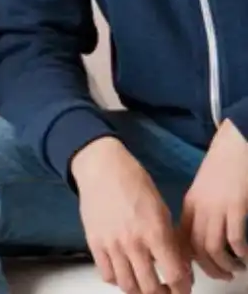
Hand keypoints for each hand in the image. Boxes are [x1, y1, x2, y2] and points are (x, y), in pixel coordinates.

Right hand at [71, 137, 192, 293]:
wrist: (102, 167)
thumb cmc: (134, 183)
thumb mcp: (162, 211)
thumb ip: (170, 241)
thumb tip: (177, 266)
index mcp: (156, 232)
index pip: (174, 276)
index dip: (182, 288)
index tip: (183, 288)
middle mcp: (133, 242)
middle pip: (150, 288)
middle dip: (162, 293)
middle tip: (165, 290)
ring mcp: (111, 244)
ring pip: (127, 285)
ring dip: (139, 290)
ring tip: (145, 284)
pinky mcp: (94, 242)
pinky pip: (106, 274)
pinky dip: (117, 280)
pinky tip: (124, 272)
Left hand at [181, 120, 247, 281]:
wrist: (235, 146)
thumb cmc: (222, 169)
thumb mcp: (203, 192)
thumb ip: (199, 212)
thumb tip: (199, 237)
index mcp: (189, 205)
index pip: (180, 239)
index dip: (188, 259)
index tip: (198, 269)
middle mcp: (199, 208)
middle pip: (195, 248)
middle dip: (208, 268)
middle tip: (222, 276)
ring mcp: (217, 208)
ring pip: (212, 247)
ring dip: (225, 264)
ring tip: (236, 269)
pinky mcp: (236, 206)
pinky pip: (234, 238)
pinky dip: (240, 252)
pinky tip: (245, 256)